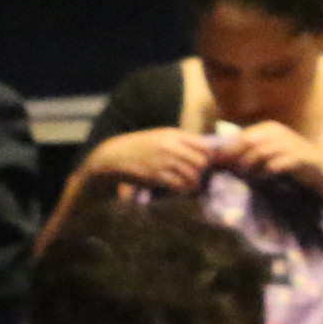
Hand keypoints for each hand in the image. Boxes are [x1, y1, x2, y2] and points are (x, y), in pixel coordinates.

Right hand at [81, 128, 213, 193]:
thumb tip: (206, 149)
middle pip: (201, 161)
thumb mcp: (161, 136)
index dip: (209, 155)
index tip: (206, 160)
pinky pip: (179, 185)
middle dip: (203, 169)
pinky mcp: (155, 176)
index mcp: (173, 135)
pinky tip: (181, 188)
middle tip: (198, 173)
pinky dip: (184, 188)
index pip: (204, 145)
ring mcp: (162, 162)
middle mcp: (170, 147)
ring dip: (195, 181)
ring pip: (192, 175)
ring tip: (192, 183)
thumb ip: (181, 141)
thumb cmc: (141, 147)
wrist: (114, 156)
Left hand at [216, 120, 322, 196]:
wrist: (321, 170)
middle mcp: (280, 132)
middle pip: (248, 143)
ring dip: (250, 166)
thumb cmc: (290, 161)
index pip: (242, 137)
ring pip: (261, 152)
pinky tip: (264, 177)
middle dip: (236, 158)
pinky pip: (277, 164)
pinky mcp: (301, 157)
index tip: (218, 164)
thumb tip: (220, 158)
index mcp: (270, 128)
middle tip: (230, 172)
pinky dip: (267, 172)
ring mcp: (291, 143)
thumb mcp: (269, 152)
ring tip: (246, 176)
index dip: (227, 150)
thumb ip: (249, 151)